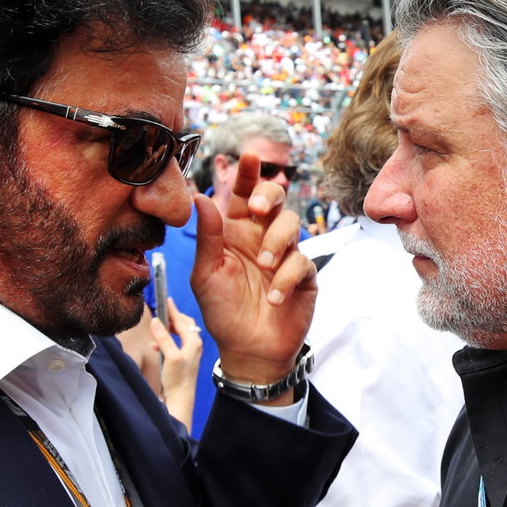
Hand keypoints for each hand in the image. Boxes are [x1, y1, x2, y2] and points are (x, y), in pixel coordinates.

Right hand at [149, 296, 203, 428]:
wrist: (181, 399)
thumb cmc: (177, 380)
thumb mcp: (169, 356)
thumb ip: (163, 338)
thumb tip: (156, 321)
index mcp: (193, 342)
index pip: (182, 320)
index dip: (173, 310)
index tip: (166, 299)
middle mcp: (194, 346)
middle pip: (184, 325)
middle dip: (173, 317)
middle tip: (162, 310)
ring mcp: (190, 353)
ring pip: (179, 334)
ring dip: (168, 330)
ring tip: (157, 328)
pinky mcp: (184, 360)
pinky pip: (176, 344)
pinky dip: (166, 341)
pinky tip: (156, 346)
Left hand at [189, 151, 315, 387]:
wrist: (248, 350)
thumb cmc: (222, 311)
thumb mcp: (206, 274)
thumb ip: (208, 237)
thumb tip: (201, 196)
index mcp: (236, 233)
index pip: (244, 194)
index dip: (248, 174)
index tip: (248, 156)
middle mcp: (262, 238)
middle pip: (276, 198)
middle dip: (270, 195)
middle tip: (259, 210)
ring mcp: (286, 255)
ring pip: (292, 224)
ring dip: (278, 242)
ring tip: (265, 266)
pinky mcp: (304, 276)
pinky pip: (302, 262)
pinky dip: (287, 278)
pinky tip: (273, 297)